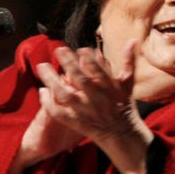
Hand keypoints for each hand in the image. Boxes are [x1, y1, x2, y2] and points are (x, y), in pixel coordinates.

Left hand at [35, 40, 153, 173]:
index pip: (99, 72)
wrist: (121, 133)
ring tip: (42, 67)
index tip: (81, 49)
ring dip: (52, 81)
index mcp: (110, 88)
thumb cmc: (123, 104)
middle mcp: (97, 99)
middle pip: (80, 80)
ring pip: (66, 96)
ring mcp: (85, 112)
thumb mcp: (127, 83)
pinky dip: (49, 104)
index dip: (90, 60)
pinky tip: (42, 91)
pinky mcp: (76, 122)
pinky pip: (59, 114)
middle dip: (69, 64)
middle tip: (58, 50)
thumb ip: (128, 61)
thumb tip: (132, 40)